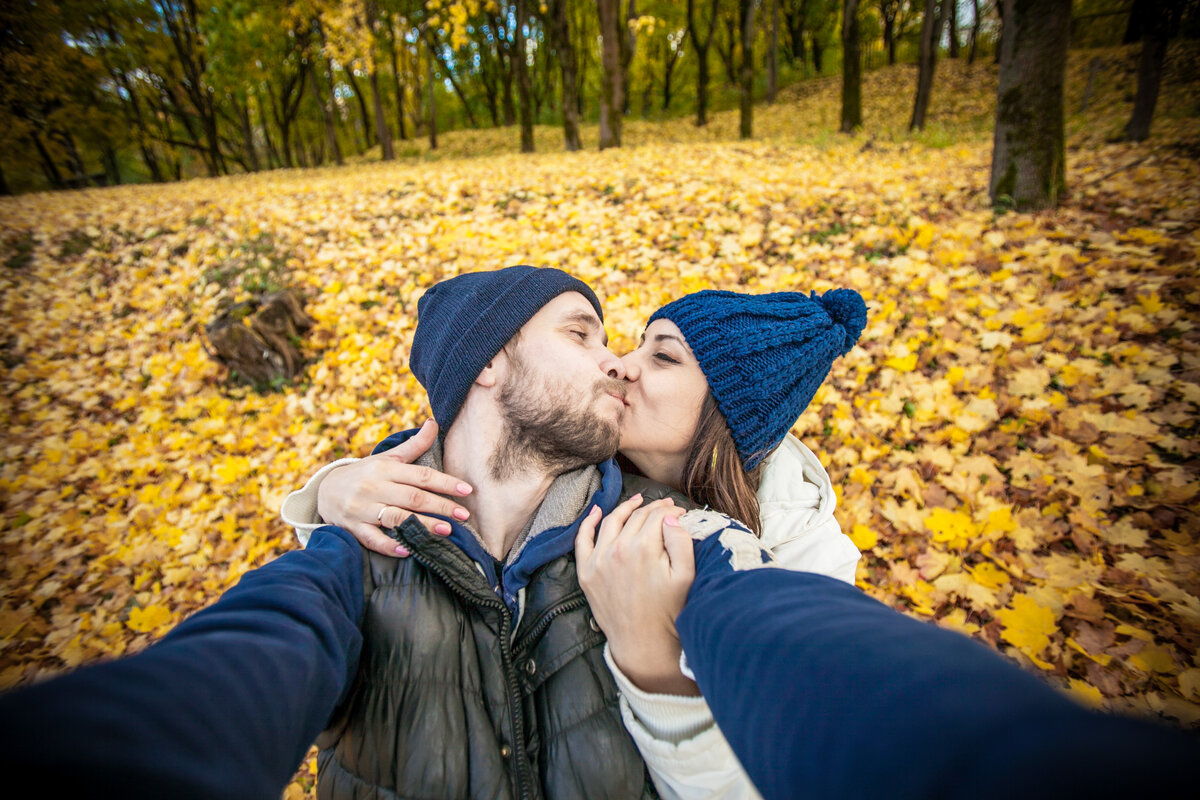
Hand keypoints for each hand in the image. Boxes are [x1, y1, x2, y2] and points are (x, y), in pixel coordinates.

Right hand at [316, 419, 471, 557]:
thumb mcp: (386, 458)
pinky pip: (373, 539)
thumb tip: (435, 422)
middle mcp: (374, 487)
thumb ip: (414, 445)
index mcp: (385, 468)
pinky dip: (390, 545)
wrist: (324, 491)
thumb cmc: (365, 473)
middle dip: (441, 506)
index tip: (466, 490)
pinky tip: (408, 550)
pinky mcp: (353, 528)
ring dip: (422, 525)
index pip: (420, 475)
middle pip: (413, 497)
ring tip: (446, 531)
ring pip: (396, 518)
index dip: (445, 482)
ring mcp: (362, 509)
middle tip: (464, 515)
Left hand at [575, 494, 697, 695]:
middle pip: (636, 518)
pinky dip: (589, 522)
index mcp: (643, 548)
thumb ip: (681, 542)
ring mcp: (598, 561)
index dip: (671, 512)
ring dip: (625, 508)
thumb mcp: (685, 576)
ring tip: (638, 502)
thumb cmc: (668, 612)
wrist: (643, 644)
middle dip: (654, 509)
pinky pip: (582, 540)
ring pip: (611, 522)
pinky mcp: (586, 573)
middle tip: (666, 507)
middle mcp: (617, 549)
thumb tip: (671, 518)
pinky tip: (597, 511)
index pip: (657, 517)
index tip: (681, 513)